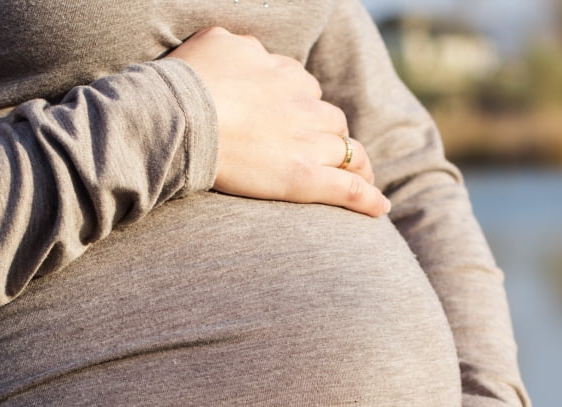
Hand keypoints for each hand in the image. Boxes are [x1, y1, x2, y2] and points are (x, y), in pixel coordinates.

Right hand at [169, 27, 389, 216]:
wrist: (182, 116)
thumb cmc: (190, 80)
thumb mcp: (218, 42)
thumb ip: (244, 48)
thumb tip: (252, 53)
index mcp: (285, 74)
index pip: (306, 89)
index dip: (304, 106)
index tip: (298, 120)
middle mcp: (303, 105)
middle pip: (331, 120)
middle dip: (332, 135)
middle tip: (329, 152)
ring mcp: (307, 142)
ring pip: (347, 151)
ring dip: (354, 163)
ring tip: (361, 178)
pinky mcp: (303, 177)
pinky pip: (347, 188)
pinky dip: (367, 198)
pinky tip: (379, 208)